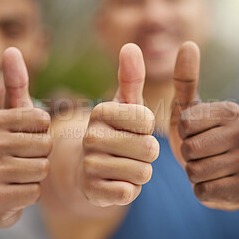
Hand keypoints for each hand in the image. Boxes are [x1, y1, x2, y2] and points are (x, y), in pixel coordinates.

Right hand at [0, 48, 52, 227]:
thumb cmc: (6, 145)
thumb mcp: (10, 114)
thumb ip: (15, 83)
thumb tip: (12, 48)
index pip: (42, 120)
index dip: (41, 131)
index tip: (25, 136)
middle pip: (45, 145)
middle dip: (41, 154)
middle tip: (22, 157)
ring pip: (42, 169)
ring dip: (36, 173)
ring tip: (18, 173)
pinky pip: (35, 192)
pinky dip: (30, 192)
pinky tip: (14, 190)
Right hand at [80, 44, 159, 206]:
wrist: (89, 169)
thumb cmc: (115, 133)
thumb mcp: (125, 105)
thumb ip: (131, 77)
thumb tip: (131, 46)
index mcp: (100, 111)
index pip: (148, 120)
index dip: (148, 128)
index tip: (133, 129)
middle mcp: (90, 136)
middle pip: (150, 148)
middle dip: (148, 153)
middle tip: (130, 151)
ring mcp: (89, 165)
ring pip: (143, 172)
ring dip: (141, 172)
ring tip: (124, 166)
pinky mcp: (92, 191)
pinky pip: (129, 192)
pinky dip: (130, 189)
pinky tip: (116, 183)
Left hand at [169, 42, 238, 210]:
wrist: (228, 167)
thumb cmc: (201, 133)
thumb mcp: (188, 106)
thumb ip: (186, 78)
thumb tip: (188, 43)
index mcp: (231, 111)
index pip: (185, 123)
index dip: (181, 132)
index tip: (192, 132)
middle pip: (191, 150)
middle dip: (186, 154)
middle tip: (198, 152)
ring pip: (197, 172)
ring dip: (193, 172)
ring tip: (205, 166)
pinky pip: (206, 192)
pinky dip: (201, 189)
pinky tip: (212, 182)